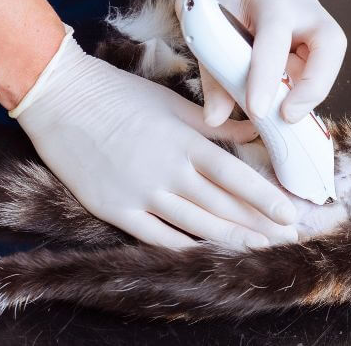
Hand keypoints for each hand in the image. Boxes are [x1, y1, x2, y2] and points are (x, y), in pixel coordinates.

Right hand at [13, 26, 297, 249]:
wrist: (61, 100)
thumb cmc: (119, 96)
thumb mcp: (173, 104)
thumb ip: (216, 124)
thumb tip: (255, 131)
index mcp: (185, 143)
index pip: (235, 177)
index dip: (265, 198)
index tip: (290, 214)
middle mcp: (168, 172)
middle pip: (222, 206)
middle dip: (259, 223)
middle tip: (288, 236)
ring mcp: (141, 194)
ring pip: (196, 225)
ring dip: (231, 239)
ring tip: (259, 248)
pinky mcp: (116, 209)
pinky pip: (157, 237)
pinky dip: (184, 247)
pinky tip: (207, 254)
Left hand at [200, 0, 346, 125]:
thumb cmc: (230, 2)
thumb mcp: (215, 27)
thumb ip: (215, 72)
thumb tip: (215, 118)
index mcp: (273, 2)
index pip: (274, 39)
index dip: (266, 77)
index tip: (257, 111)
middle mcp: (304, 12)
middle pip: (329, 47)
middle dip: (312, 88)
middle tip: (289, 116)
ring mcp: (316, 28)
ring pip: (328, 64)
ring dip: (308, 94)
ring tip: (283, 113)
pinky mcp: (317, 47)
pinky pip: (316, 74)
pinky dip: (301, 94)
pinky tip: (284, 105)